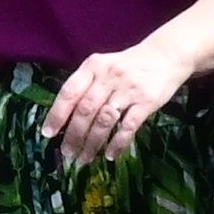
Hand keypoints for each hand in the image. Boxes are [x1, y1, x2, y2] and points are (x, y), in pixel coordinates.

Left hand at [46, 36, 194, 167]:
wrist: (166, 56)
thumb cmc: (128, 65)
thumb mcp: (103, 66)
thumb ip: (86, 86)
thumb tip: (64, 118)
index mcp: (93, 67)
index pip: (69, 92)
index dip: (57, 115)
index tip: (48, 134)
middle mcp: (108, 77)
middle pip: (85, 110)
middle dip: (74, 135)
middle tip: (68, 153)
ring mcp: (128, 90)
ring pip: (104, 121)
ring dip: (92, 143)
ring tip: (84, 158)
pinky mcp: (146, 102)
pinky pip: (128, 127)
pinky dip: (118, 143)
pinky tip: (110, 155)